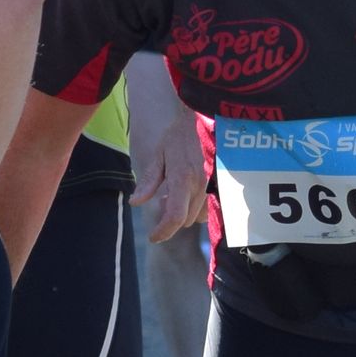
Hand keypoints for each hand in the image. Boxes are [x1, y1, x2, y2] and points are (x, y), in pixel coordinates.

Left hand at [126, 106, 205, 244]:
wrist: (205, 119)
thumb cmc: (179, 135)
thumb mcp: (159, 154)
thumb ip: (149, 180)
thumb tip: (135, 202)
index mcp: (182, 178)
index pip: (174, 217)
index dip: (163, 232)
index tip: (153, 237)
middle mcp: (200, 185)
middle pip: (185, 220)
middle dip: (169, 220)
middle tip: (160, 201)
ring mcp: (213, 187)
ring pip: (198, 217)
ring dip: (184, 214)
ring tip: (173, 195)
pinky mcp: (220, 186)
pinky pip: (209, 209)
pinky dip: (196, 208)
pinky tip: (188, 194)